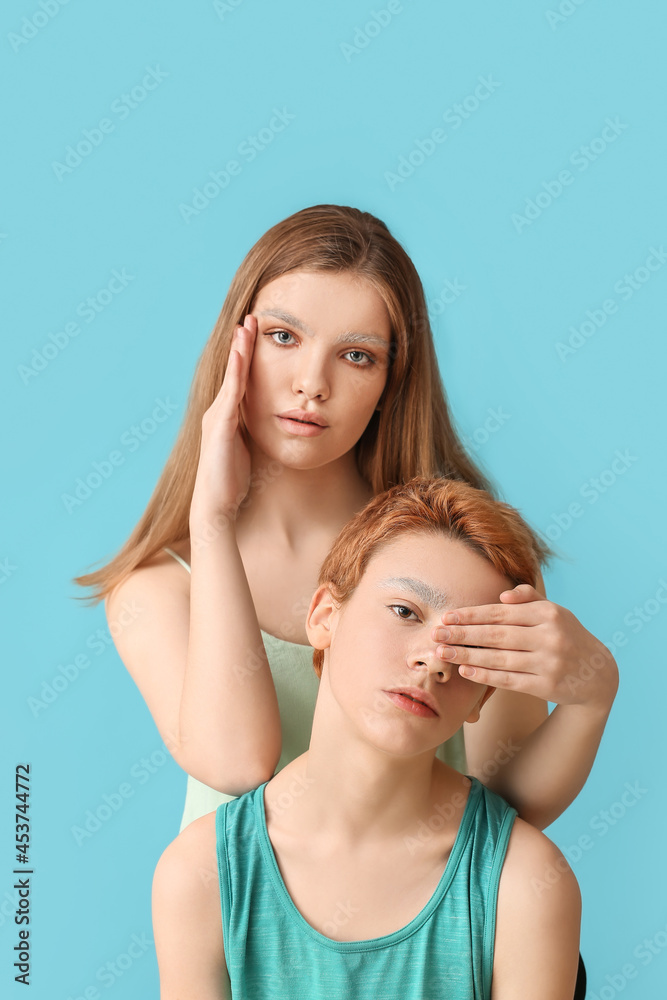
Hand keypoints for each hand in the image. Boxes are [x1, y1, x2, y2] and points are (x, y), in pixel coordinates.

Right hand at [190, 314, 256, 524]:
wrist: (216, 505)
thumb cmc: (232, 482)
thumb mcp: (247, 451)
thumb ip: (252, 434)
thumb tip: (268, 425)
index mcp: (226, 418)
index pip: (239, 381)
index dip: (246, 358)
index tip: (255, 335)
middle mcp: (218, 412)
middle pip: (234, 371)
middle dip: (242, 344)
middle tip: (251, 318)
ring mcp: (217, 417)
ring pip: (231, 377)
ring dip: (239, 350)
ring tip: (246, 326)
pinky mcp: (220, 425)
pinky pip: (231, 392)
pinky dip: (236, 371)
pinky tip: (242, 354)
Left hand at [431, 584, 618, 713]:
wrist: (597, 674)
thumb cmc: (566, 636)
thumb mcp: (554, 612)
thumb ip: (529, 599)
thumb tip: (503, 597)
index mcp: (548, 614)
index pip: (501, 613)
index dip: (471, 615)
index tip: (446, 617)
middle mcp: (549, 637)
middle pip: (496, 635)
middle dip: (462, 635)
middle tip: (436, 635)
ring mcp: (549, 663)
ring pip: (499, 659)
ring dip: (467, 657)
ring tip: (443, 654)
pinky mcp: (547, 686)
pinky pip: (510, 680)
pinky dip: (486, 676)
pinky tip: (465, 672)